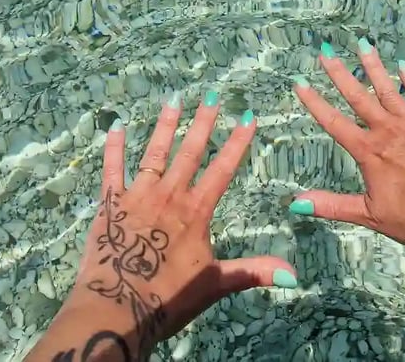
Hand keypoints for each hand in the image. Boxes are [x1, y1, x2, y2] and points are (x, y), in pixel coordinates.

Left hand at [43, 93, 296, 361]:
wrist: (116, 308)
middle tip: (211, 95)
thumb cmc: (167, 298)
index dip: (237, 143)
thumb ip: (252, 272)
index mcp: (196, 211)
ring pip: (154, 153)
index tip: (247, 117)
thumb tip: (295, 276)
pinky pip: (112, 169)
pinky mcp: (110, 203)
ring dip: (165, 127)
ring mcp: (138, 195)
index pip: (222, 169)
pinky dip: (114, 148)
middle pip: (189, 152)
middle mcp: (169, 195)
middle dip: (203, 123)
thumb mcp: (215, 284)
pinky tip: (116, 127)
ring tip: (174, 101)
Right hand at [290, 40, 404, 251]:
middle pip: (359, 97)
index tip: (300, 82)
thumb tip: (295, 202)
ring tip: (363, 45)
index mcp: (368, 151)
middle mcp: (387, 130)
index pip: (334, 122)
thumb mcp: (371, 215)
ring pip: (388, 90)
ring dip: (374, 67)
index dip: (315, 103)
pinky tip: (404, 66)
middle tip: (326, 51)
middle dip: (340, 74)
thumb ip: (333, 205)